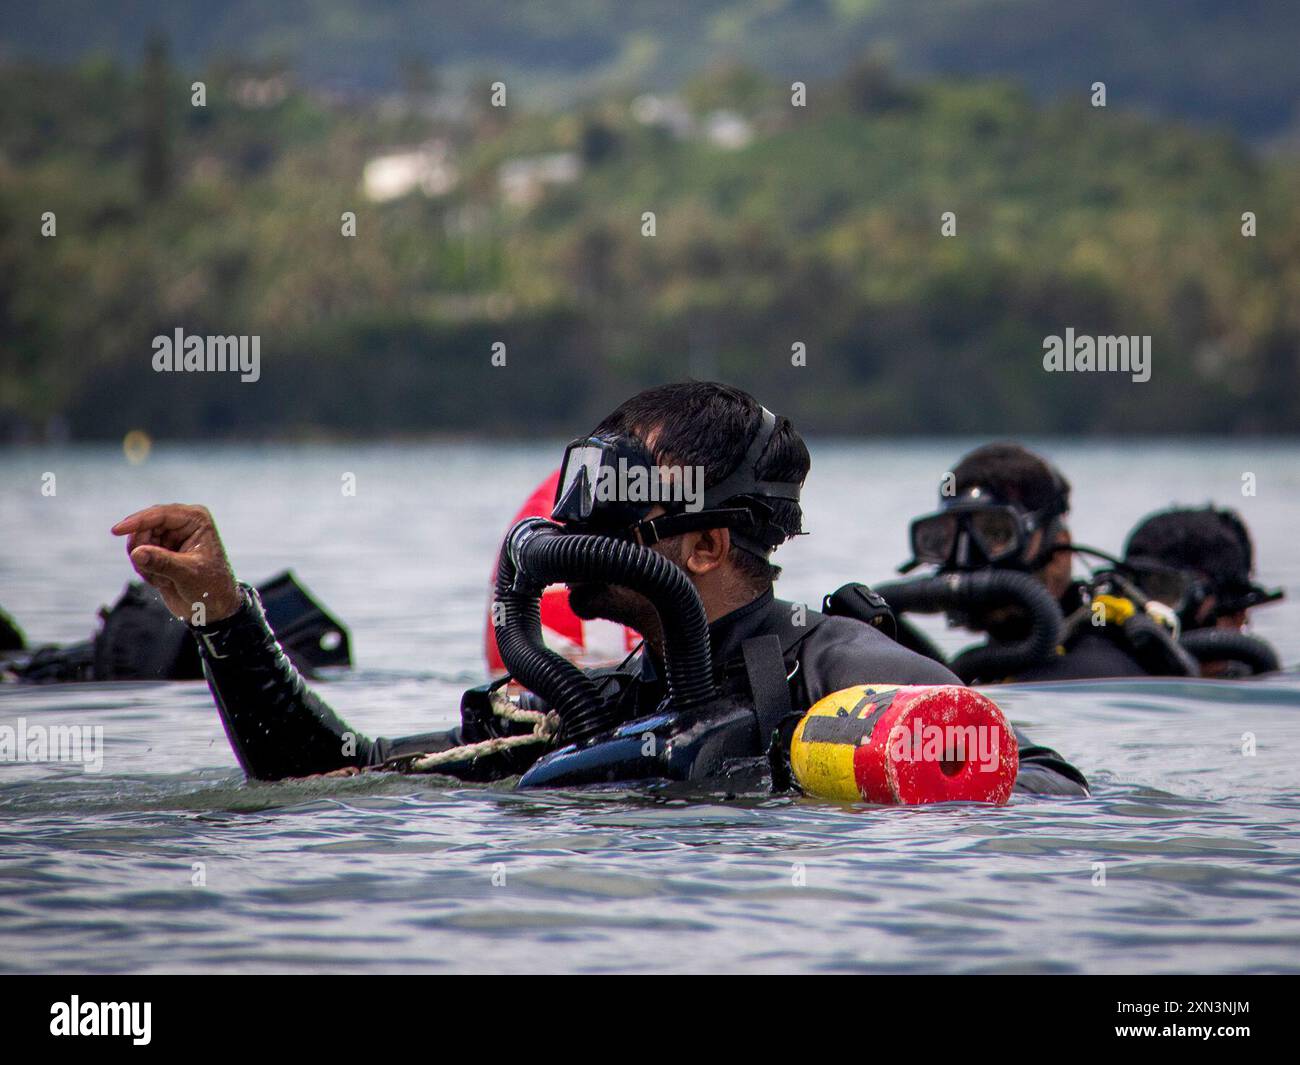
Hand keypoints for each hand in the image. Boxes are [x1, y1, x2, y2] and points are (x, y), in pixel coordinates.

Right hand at [111, 504, 242, 623]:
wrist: (213, 608)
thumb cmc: (210, 588)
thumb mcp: (188, 574)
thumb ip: (162, 562)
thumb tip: (136, 552)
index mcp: (196, 519)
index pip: (160, 514)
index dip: (137, 522)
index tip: (116, 531)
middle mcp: (182, 523)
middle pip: (144, 527)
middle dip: (143, 551)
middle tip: (152, 573)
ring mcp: (170, 536)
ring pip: (138, 542)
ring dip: (144, 564)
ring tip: (163, 579)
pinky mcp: (161, 550)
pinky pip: (138, 555)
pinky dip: (145, 570)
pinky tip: (162, 581)